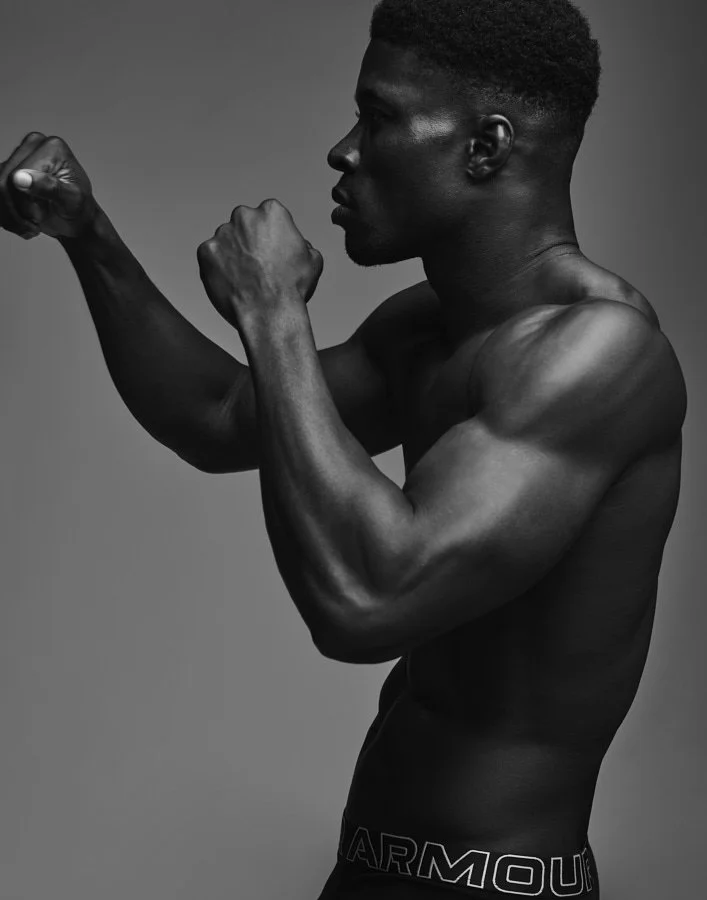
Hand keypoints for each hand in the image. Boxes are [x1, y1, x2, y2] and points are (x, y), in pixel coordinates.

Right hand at [0, 132, 97, 239]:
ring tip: (29, 226)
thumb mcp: (72, 200)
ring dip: (9, 215)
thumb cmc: (79, 209)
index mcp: (51, 148)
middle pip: (3, 180)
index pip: (18, 174)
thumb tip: (19, 178)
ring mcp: (19, 158)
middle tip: (33, 225)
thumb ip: (48, 187)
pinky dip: (6, 214)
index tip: (39, 218)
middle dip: (15, 210)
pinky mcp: (10, 170)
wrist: (78, 219)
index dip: (23, 202)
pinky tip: (22, 223)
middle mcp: (33, 146)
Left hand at [197, 199, 323, 329]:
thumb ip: (302, 244)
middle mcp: (244, 216)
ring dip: (232, 255)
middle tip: (257, 265)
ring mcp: (222, 233)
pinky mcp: (206, 251)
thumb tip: (299, 245)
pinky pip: (210, 258)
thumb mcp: (313, 260)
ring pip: (226, 241)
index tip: (272, 251)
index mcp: (272, 212)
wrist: (269, 312)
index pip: (269, 216)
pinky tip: (231, 283)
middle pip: (244, 224)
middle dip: (248, 241)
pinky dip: (217, 268)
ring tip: (244, 279)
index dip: (271, 236)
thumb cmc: (291, 288)